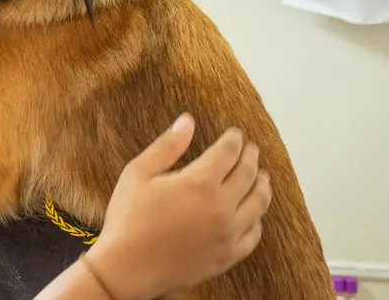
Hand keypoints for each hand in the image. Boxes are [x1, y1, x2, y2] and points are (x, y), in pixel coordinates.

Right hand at [82, 114, 271, 299]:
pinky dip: (257, 220)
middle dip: (250, 157)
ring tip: (262, 176)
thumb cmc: (128, 219)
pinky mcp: (226, 256)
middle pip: (247, 174)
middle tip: (251, 148)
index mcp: (199, 183)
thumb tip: (187, 121)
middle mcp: (220, 207)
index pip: (228, 153)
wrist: (127, 268)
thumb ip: (167, 146)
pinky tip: (253, 214)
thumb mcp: (139, 173)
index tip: (235, 134)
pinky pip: (253, 235)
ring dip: (262, 185)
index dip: (234, 140)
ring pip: (258, 204)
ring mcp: (227, 234)